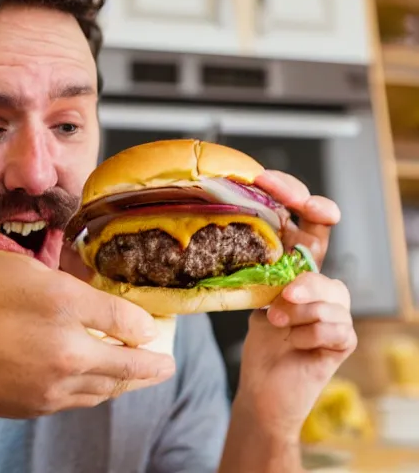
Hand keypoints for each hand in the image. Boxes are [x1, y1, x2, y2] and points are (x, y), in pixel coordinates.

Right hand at [0, 251, 174, 417]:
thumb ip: (64, 280)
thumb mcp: (21, 268)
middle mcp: (66, 352)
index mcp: (63, 308)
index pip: (125, 319)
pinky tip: (105, 384)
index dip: (147, 323)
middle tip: (169, 364)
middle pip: (127, 364)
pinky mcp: (39, 406)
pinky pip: (82, 400)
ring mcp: (54, 386)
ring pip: (107, 389)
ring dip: (132, 383)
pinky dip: (102, 392)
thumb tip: (98, 296)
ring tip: (146, 376)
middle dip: (154, 365)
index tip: (154, 325)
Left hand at [235, 171, 356, 441]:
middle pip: (322, 242)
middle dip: (307, 237)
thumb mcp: (251, 296)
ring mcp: (334, 309)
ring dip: (298, 305)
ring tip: (273, 318)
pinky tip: (289, 340)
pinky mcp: (342, 339)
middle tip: (282, 245)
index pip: (305, 219)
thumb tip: (225, 225)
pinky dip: (306, 333)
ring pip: (329, 290)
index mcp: (297, 265)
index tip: (266, 181)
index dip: (293, 193)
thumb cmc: (259, 339)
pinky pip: (334, 327)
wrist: (264, 387)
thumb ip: (252, 267)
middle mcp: (318, 280)